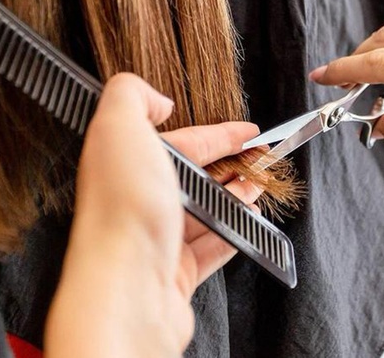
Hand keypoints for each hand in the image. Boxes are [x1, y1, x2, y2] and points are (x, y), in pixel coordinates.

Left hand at [44, 73, 260, 356]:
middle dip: (232, 164)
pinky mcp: (176, 274)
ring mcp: (158, 239)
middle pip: (194, 176)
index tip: (249, 131)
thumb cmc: (122, 212)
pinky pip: (212, 248)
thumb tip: (158, 100)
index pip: (183, 141)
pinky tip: (249, 224)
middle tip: (264, 159)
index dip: (219, 133)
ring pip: (205, 211)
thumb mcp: (119, 127)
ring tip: (261, 187)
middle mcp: (138, 200)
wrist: (124, 287)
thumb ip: (133, 96)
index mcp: (126, 165)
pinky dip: (234, 233)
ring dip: (236, 197)